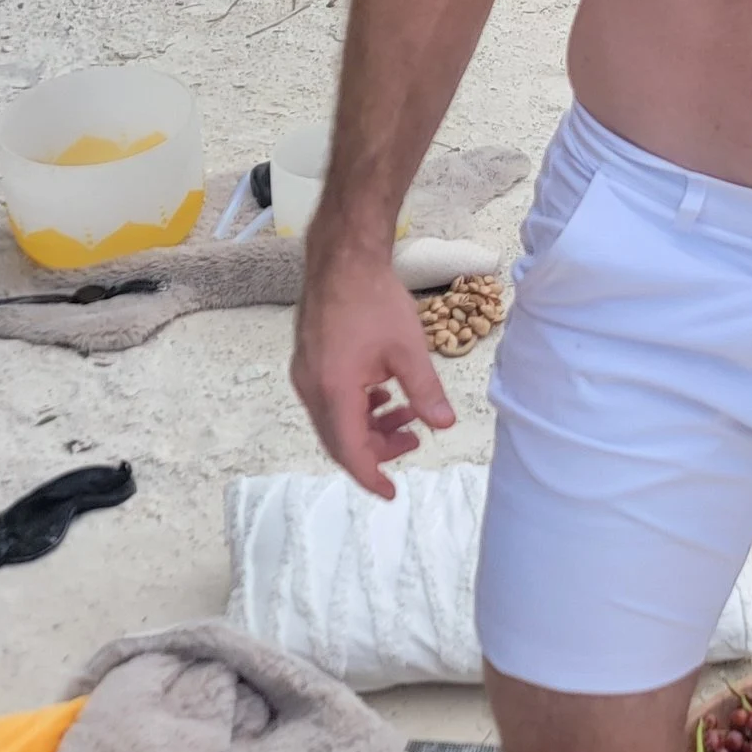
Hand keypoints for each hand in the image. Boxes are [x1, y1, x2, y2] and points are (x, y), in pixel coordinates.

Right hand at [290, 240, 457, 498]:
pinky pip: (331, 399)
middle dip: (376, 450)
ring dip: (369, 426)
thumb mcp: (408, 349)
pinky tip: (384, 393)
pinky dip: (357, 406)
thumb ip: (425, 391)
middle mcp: (311, 388)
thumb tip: (444, 424)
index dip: (371, 476)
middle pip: (340, 439)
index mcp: (333, 391)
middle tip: (412, 443)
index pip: (349, 451)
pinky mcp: (309, 360)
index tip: (390, 492)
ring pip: (336, 419)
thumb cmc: (373, 300)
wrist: (342, 259)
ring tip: (406, 415)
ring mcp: (306, 373)